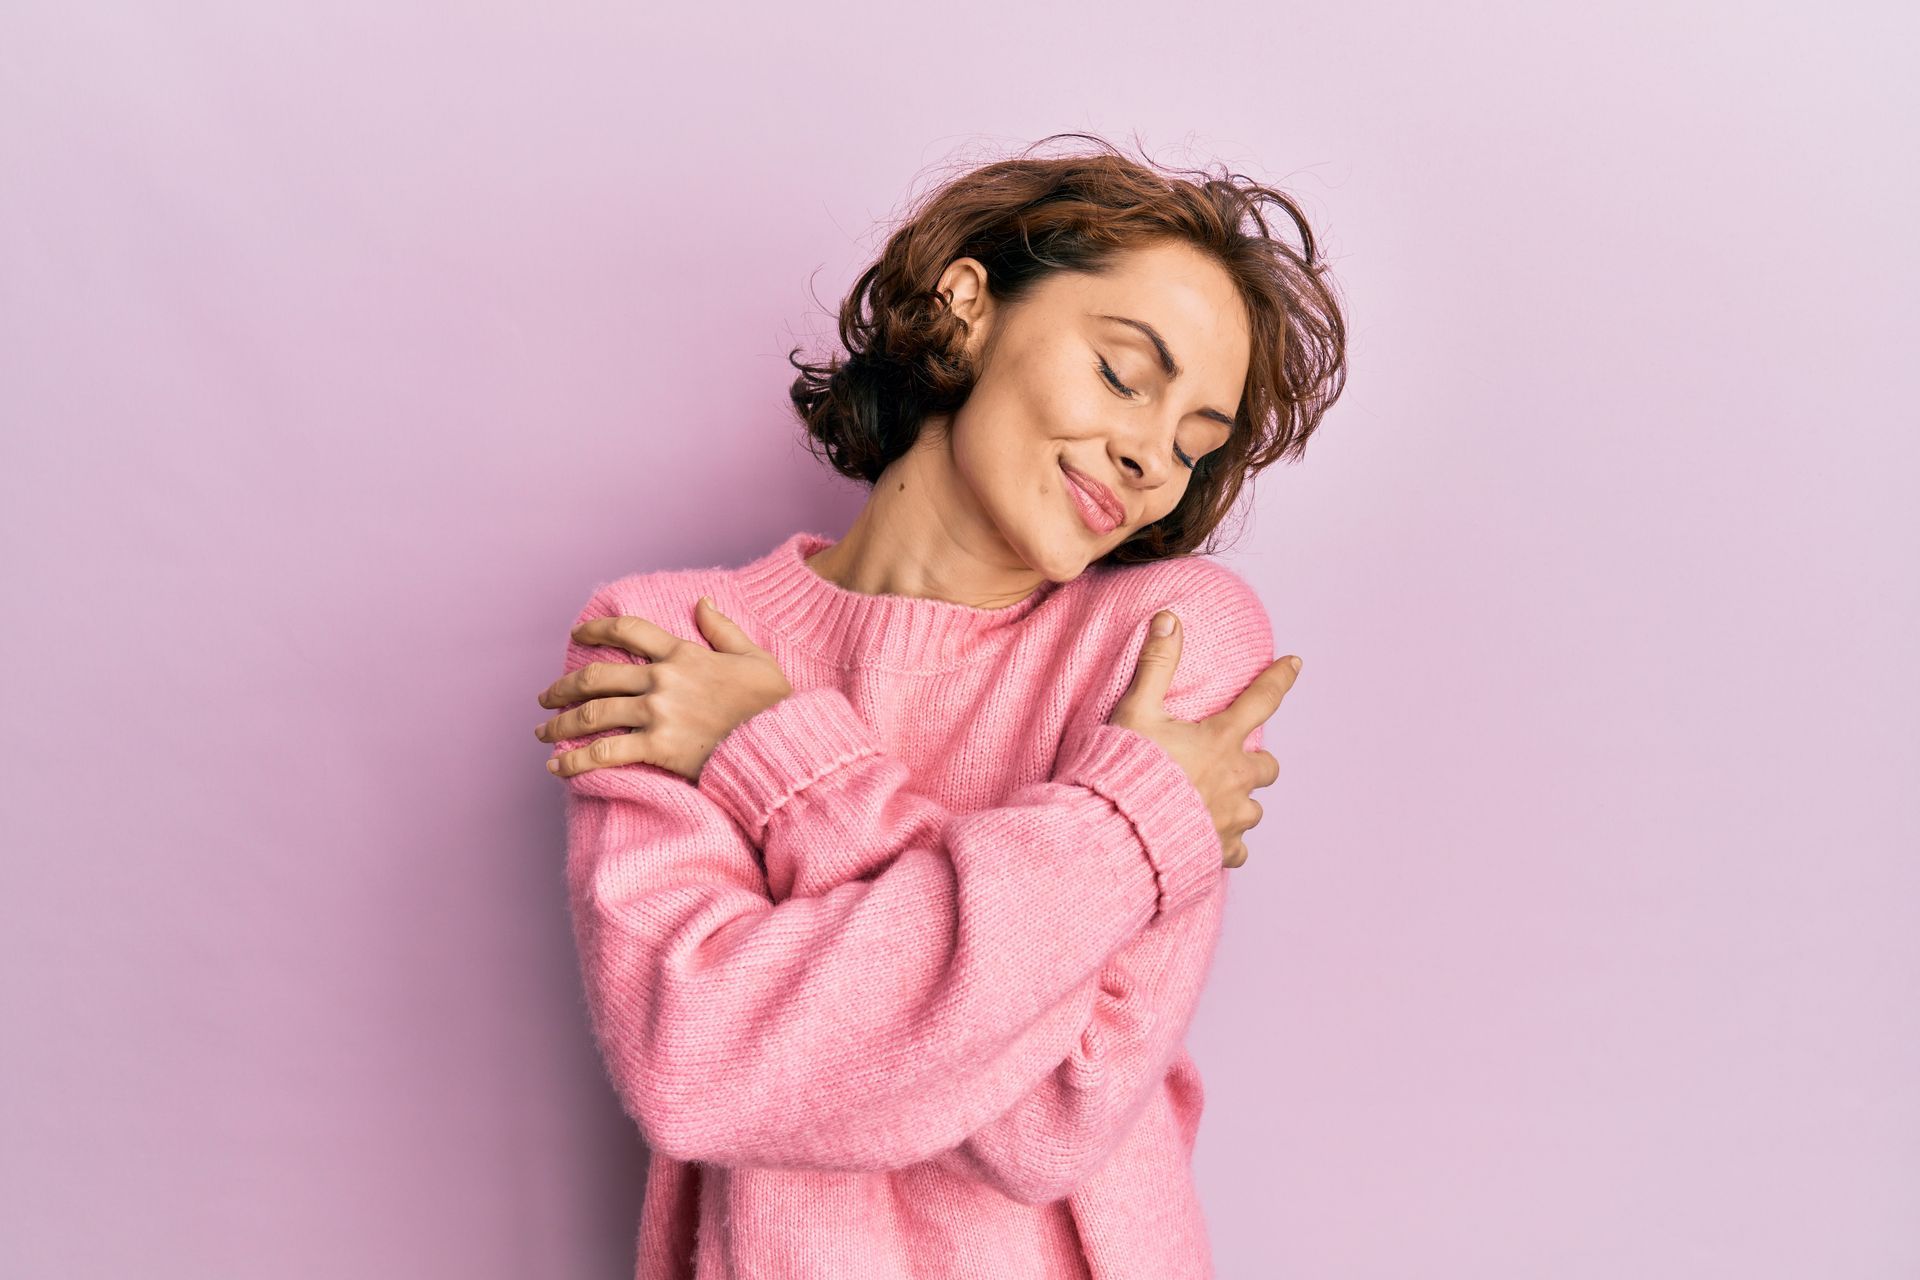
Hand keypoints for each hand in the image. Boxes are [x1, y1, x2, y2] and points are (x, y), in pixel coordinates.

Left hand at [535, 596, 792, 783]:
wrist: (781, 743)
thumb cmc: (772, 703)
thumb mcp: (754, 656)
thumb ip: (724, 629)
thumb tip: (703, 603)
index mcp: (682, 654)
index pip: (628, 630)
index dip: (597, 629)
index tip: (577, 635)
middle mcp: (662, 680)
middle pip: (596, 677)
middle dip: (563, 688)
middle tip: (546, 698)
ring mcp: (658, 714)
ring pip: (592, 714)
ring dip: (559, 725)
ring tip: (543, 733)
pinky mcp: (658, 748)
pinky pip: (605, 753)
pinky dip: (575, 762)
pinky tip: (557, 768)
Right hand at [1107, 610, 1299, 868]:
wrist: (1120, 834)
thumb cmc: (1125, 771)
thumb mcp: (1136, 711)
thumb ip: (1155, 665)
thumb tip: (1170, 618)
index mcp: (1219, 741)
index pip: (1260, 699)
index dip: (1279, 678)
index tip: (1295, 664)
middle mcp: (1234, 780)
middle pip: (1267, 767)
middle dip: (1256, 762)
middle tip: (1229, 759)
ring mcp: (1230, 818)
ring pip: (1254, 809)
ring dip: (1240, 801)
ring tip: (1213, 801)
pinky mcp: (1219, 850)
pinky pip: (1237, 848)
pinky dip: (1228, 841)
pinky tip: (1207, 837)